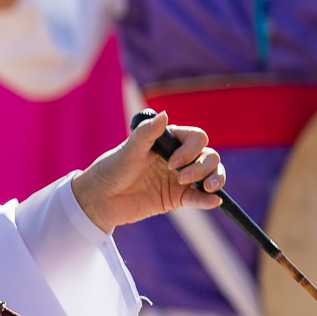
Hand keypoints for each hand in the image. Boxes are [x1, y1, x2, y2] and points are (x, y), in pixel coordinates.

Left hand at [73, 113, 224, 231]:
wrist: (101, 198)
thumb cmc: (113, 168)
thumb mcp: (129, 150)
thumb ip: (147, 134)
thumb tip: (164, 114)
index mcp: (169, 142)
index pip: (196, 139)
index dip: (190, 149)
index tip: (171, 162)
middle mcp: (179, 158)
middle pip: (209, 156)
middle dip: (203, 166)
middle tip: (180, 177)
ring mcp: (181, 178)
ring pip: (211, 175)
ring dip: (215, 179)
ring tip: (206, 187)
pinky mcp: (178, 198)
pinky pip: (200, 198)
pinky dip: (209, 199)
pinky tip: (213, 201)